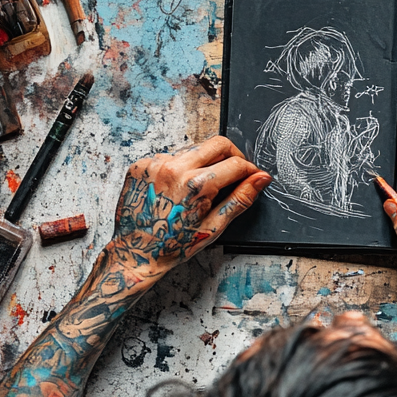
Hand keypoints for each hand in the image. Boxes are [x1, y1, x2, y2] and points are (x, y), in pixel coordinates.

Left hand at [110, 137, 270, 274]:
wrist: (136, 252)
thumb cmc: (173, 244)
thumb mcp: (214, 225)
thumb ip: (240, 199)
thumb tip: (260, 180)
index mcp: (196, 185)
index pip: (235, 164)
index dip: (250, 170)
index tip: (253, 176)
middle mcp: (175, 168)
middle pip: (217, 144)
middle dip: (233, 155)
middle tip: (234, 172)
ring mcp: (156, 164)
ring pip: (194, 148)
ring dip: (205, 161)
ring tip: (201, 186)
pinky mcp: (141, 165)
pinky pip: (170, 156)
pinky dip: (180, 167)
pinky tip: (177, 188)